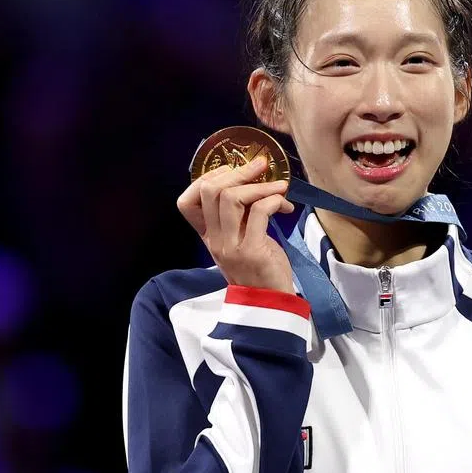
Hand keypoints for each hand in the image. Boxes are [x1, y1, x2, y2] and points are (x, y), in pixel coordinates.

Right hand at [176, 156, 295, 292]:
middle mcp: (214, 240)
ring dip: (259, 185)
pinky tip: (285, 206)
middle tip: (261, 166)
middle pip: (210, 191)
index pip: (187, 201)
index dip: (208, 178)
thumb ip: (240, 216)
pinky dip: (274, 200)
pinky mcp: (252, 251)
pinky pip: (259, 211)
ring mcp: (230, 246)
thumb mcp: (242, 240)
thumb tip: (254, 181)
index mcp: (208, 236)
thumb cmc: (260, 270)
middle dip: (238, 172)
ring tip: (279, 188)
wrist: (270, 305)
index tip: (234, 172)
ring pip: (231, 197)